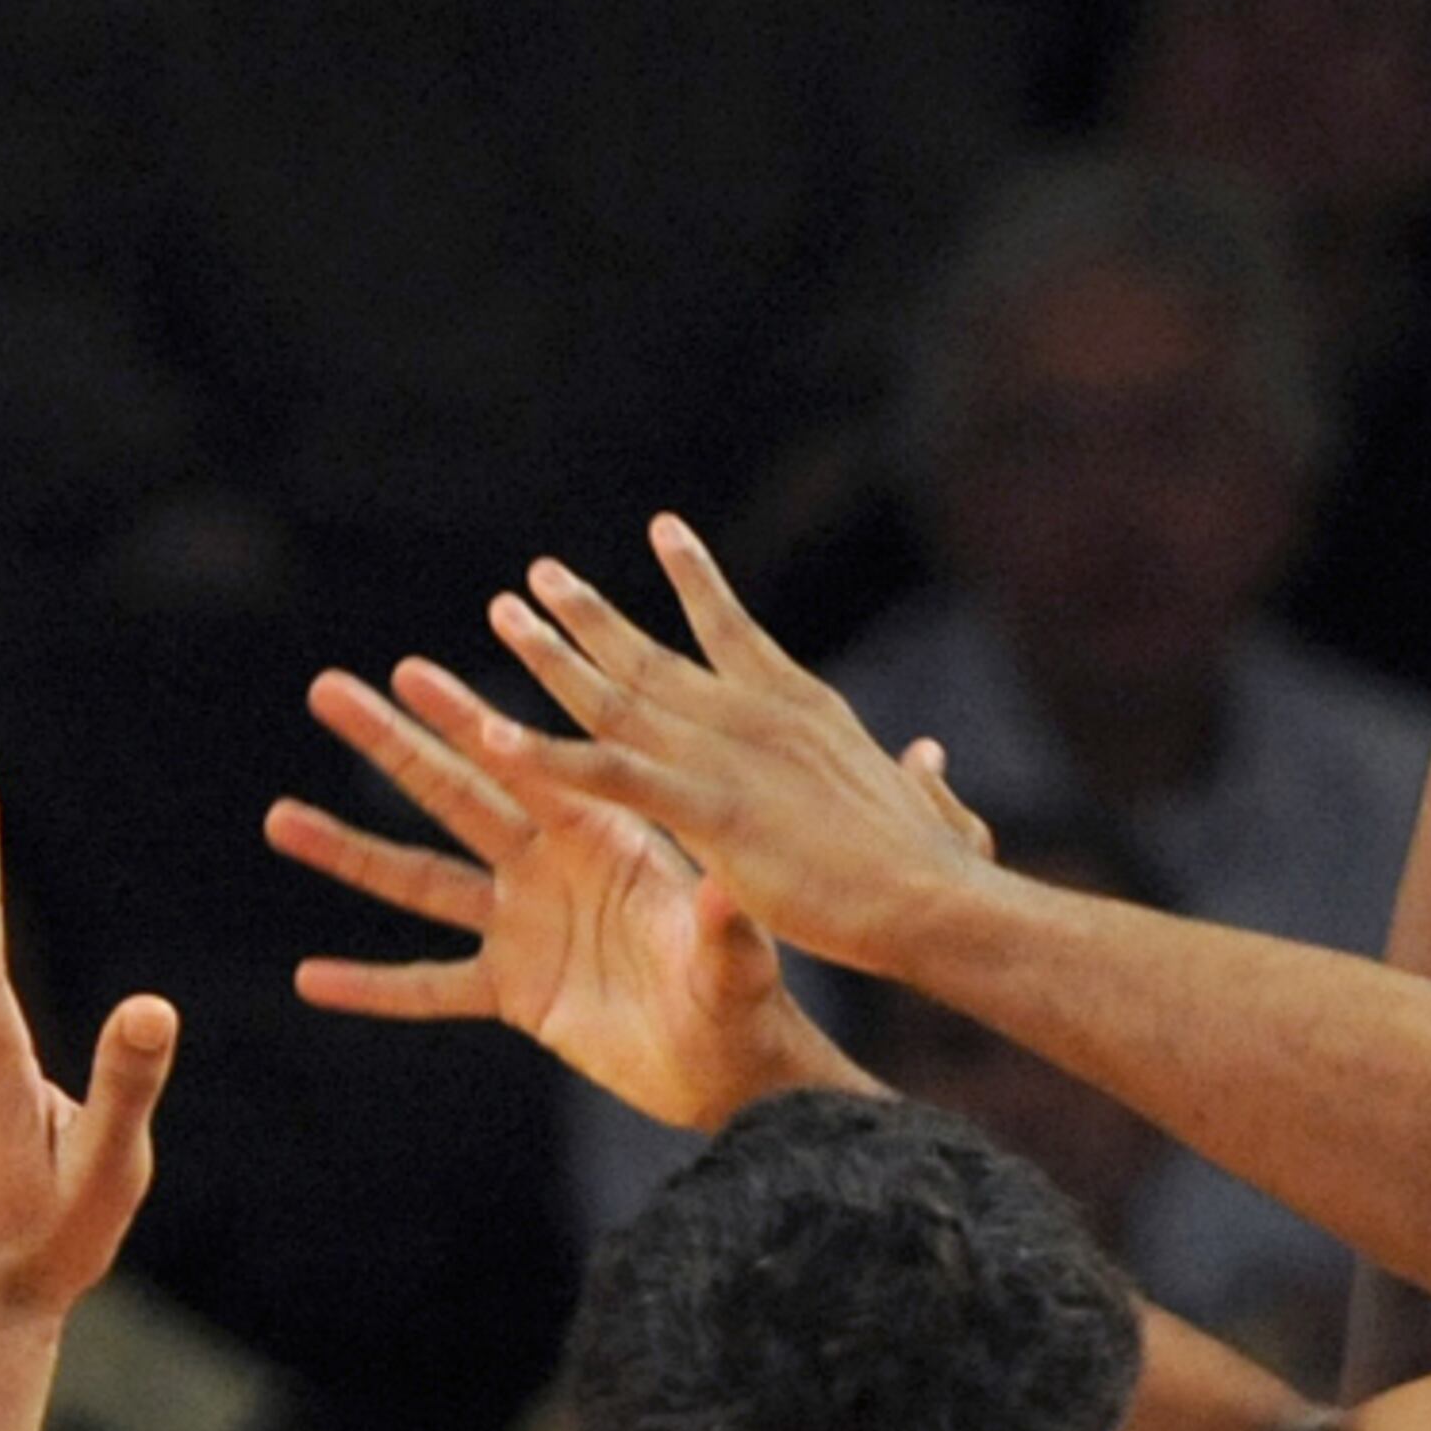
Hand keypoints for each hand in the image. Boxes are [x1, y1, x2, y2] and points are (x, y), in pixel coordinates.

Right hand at [268, 661, 836, 1132]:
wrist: (734, 1067)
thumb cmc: (747, 1000)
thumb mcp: (736, 962)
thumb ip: (720, 930)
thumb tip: (729, 895)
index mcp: (604, 841)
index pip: (526, 768)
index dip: (470, 723)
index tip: (412, 672)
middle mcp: (552, 869)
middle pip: (456, 796)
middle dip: (393, 744)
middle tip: (328, 689)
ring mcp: (525, 926)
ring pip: (421, 881)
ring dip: (350, 851)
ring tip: (280, 817)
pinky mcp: (514, 991)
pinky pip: (429, 988)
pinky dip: (372, 987)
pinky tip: (311, 979)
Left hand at [429, 523, 991, 985]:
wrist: (935, 900)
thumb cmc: (940, 870)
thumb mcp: (931, 808)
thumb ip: (920, 779)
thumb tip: (927, 757)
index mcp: (805, 710)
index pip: (737, 630)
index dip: (697, 582)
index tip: (664, 531)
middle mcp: (755, 715)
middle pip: (653, 655)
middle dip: (591, 615)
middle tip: (541, 576)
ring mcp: (726, 757)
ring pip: (617, 697)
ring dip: (554, 655)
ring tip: (504, 614)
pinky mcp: (708, 809)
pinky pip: (607, 775)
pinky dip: (547, 754)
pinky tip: (491, 734)